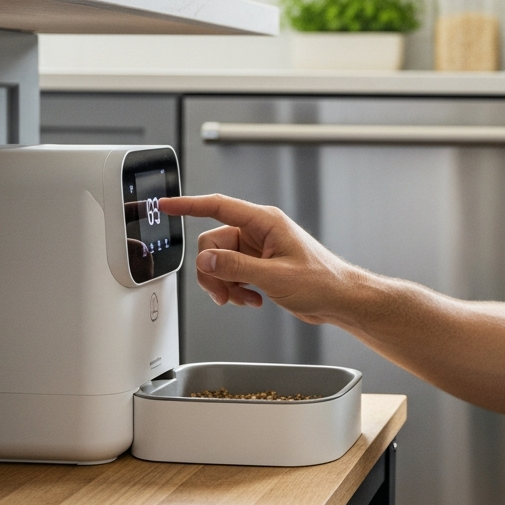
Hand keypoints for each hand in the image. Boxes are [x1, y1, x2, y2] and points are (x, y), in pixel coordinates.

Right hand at [156, 194, 355, 322]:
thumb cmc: (322, 281)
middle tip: (223, 293)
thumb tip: (206, 260)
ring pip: (219, 262)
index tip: (166, 205)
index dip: (188, 205)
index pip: (217, 206)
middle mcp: (258, 232)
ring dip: (225, 284)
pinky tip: (252, 300)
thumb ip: (237, 268)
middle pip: (212, 244)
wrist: (339, 299)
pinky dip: (235, 290)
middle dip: (212, 271)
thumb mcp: (275, 276)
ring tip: (243, 298)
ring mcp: (257, 249)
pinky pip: (230, 274)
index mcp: (264, 222)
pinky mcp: (258, 266)